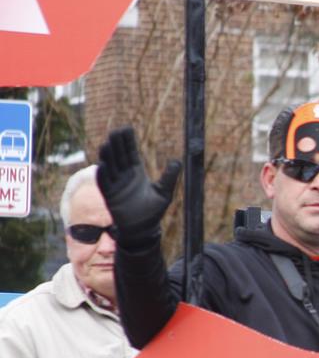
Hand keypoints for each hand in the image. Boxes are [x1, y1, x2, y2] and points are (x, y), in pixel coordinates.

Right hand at [96, 127, 180, 248]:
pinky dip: (103, 175)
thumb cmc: (153, 211)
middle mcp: (124, 176)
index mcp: (137, 172)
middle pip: (119, 156)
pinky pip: (105, 183)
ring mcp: (116, 184)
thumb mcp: (164, 193)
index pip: (131, 153)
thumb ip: (169, 177)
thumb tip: (177, 161)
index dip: (128, 141)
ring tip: (106, 144)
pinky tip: (101, 165)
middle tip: (115, 131)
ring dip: (107, 156)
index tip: (126, 129)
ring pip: (110, 167)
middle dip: (117, 144)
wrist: (143, 229)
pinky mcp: (109, 196)